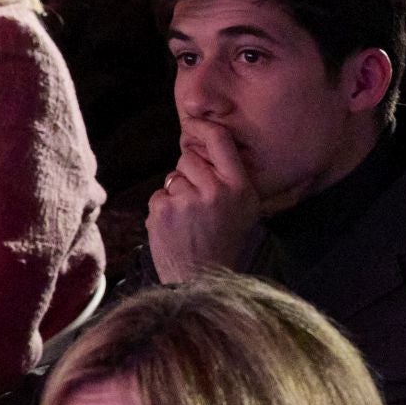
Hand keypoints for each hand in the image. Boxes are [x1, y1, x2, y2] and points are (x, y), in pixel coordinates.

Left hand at [146, 118, 260, 283]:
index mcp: (241, 188)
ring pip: (173, 177)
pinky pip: (159, 195)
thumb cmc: (226, 242)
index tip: (193, 125)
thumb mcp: (246, 210)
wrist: (204, 279)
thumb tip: (203, 144)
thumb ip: (231, 179)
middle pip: (189, 158)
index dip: (202, 128)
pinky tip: (178, 227)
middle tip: (199, 200)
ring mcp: (187, 200)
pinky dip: (164, 209)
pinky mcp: (163, 210)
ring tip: (190, 219)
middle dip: (188, 173)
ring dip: (177, 193)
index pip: (220, 140)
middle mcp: (216, 191)